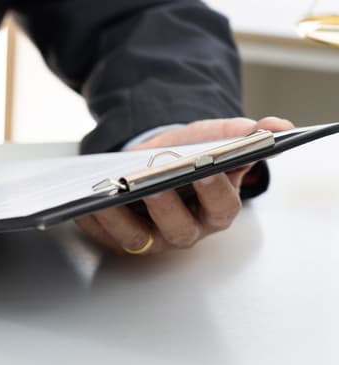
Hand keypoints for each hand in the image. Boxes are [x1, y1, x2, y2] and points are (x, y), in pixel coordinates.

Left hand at [75, 116, 293, 254]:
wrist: (153, 159)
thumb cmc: (189, 155)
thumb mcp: (218, 139)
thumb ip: (247, 134)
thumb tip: (279, 126)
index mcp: (215, 211)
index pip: (221, 209)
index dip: (214, 192)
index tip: (204, 171)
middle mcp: (186, 231)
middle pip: (178, 229)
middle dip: (166, 207)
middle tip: (154, 185)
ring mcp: (151, 238)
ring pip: (137, 238)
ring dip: (122, 218)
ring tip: (111, 194)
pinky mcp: (119, 238)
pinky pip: (104, 235)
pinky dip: (93, 219)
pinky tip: (85, 201)